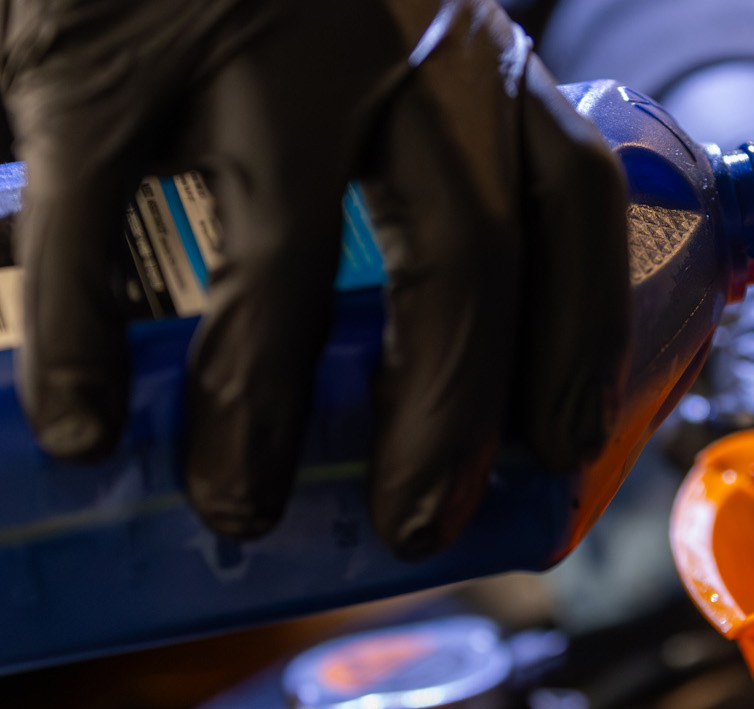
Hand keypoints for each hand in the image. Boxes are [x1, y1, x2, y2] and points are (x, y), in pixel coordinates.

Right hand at [2, 0, 629, 557]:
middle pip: (460, 257)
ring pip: (285, 261)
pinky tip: (87, 427)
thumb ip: (428, 161)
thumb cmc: (274, 4)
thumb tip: (450, 365)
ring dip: (263, 414)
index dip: (582, 338)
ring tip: (241, 509)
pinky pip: (94, 227)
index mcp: (471, 56)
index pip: (572, 198)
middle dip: (445, 420)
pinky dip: (86, 346)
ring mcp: (249, 49)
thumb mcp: (389, 55)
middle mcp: (388, 46)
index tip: (563, 447)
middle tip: (418, 526)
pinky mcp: (102, 63)